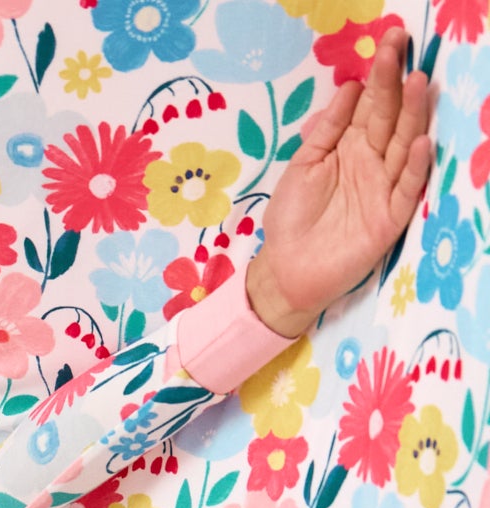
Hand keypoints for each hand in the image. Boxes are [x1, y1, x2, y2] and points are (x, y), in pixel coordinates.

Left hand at [246, 27, 431, 338]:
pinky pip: (406, 189)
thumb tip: (351, 86)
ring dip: (412, 117)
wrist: (285, 270)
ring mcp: (383, 188)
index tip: (390, 41)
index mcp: (351, 147)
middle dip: (395, 84)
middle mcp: (372, 162)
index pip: (371, 105)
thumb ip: (326, 130)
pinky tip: (419, 143)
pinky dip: (414, 167)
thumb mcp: (304, 166)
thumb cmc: (292, 218)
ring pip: (403, 147)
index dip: (380, 75)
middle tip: (401, 49)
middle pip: (389, 118)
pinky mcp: (389, 218)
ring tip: (418, 84)